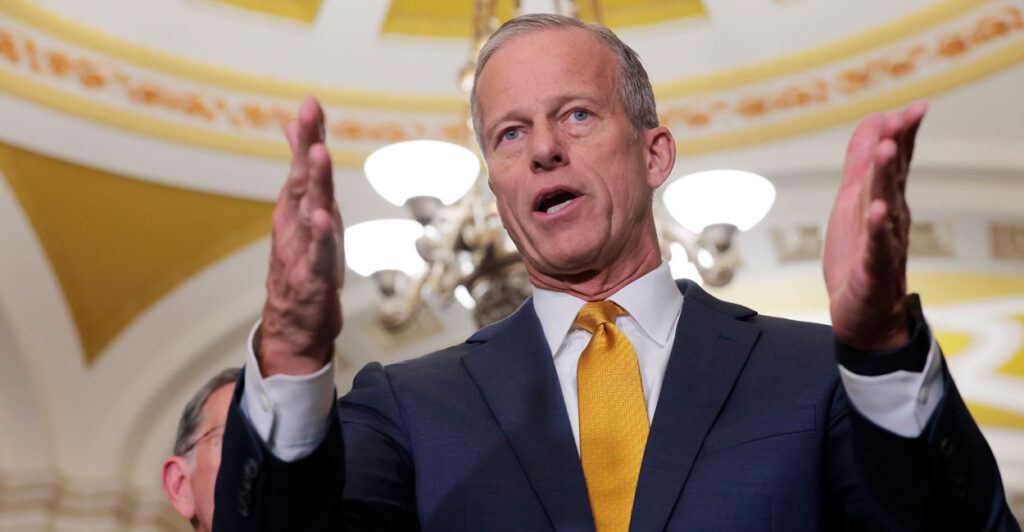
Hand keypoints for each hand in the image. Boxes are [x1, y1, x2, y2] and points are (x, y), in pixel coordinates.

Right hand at [259, 96, 343, 375]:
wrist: (293, 327)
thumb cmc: (303, 266)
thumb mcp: (306, 216)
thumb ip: (303, 175)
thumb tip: (297, 131)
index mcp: (297, 210)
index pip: (303, 166)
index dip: (309, 135)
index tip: (311, 103)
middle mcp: (297, 225)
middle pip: (302, 181)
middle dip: (307, 146)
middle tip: (309, 114)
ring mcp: (301, 251)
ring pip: (309, 212)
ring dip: (314, 184)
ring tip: (317, 155)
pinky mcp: (312, 279)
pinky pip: (317, 255)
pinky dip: (320, 236)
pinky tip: (322, 217)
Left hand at [823, 101, 926, 350]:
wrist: (865, 315)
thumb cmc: (859, 255)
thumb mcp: (854, 200)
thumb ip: (862, 162)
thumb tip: (875, 118)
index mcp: (886, 201)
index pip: (897, 163)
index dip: (904, 135)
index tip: (916, 108)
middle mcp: (890, 218)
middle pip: (892, 178)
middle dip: (895, 147)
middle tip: (902, 119)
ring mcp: (883, 244)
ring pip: (885, 206)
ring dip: (884, 177)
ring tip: (886, 150)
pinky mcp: (872, 271)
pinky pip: (876, 248)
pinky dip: (877, 229)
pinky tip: (878, 211)